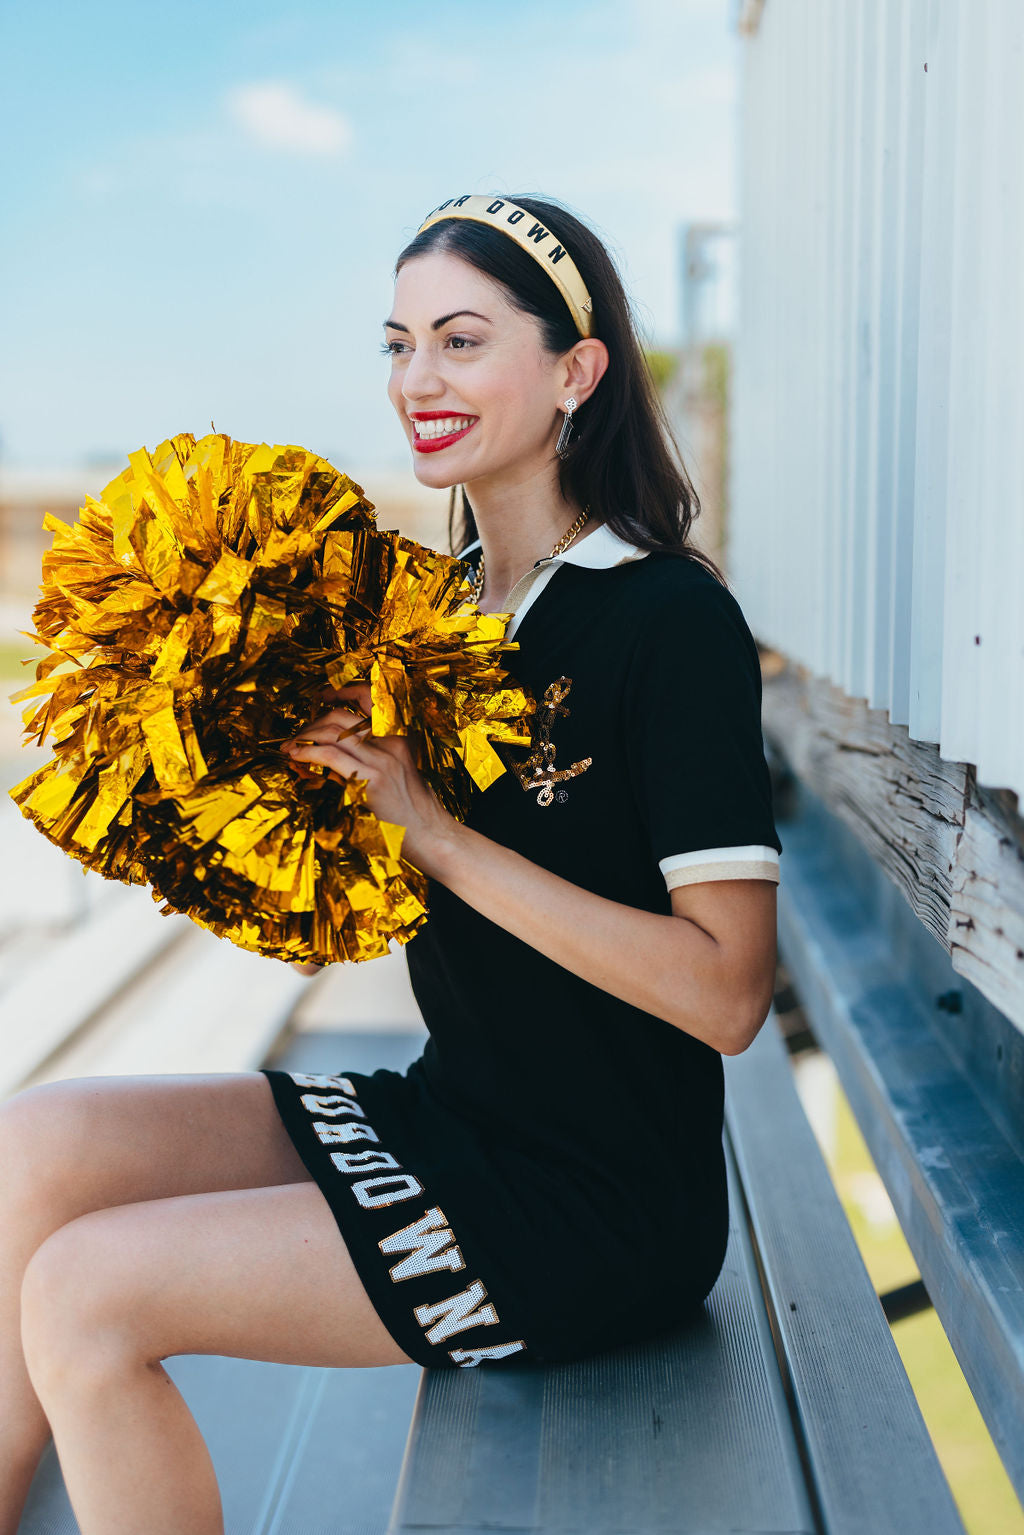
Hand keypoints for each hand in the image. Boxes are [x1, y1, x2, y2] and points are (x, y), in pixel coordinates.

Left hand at [281, 682, 456, 876]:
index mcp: (398, 739)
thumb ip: (371, 762)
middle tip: (295, 738)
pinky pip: (331, 756)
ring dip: (304, 737)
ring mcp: (381, 760)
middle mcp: (390, 743)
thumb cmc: (412, 815)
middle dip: (311, 724)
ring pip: (332, 732)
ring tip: (289, 748)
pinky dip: (308, 752)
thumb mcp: (397, 777)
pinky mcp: (371, 779)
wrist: (432, 836)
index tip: (318, 703)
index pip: (366, 702)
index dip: (336, 698)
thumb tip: (331, 761)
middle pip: (340, 717)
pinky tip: (297, 757)